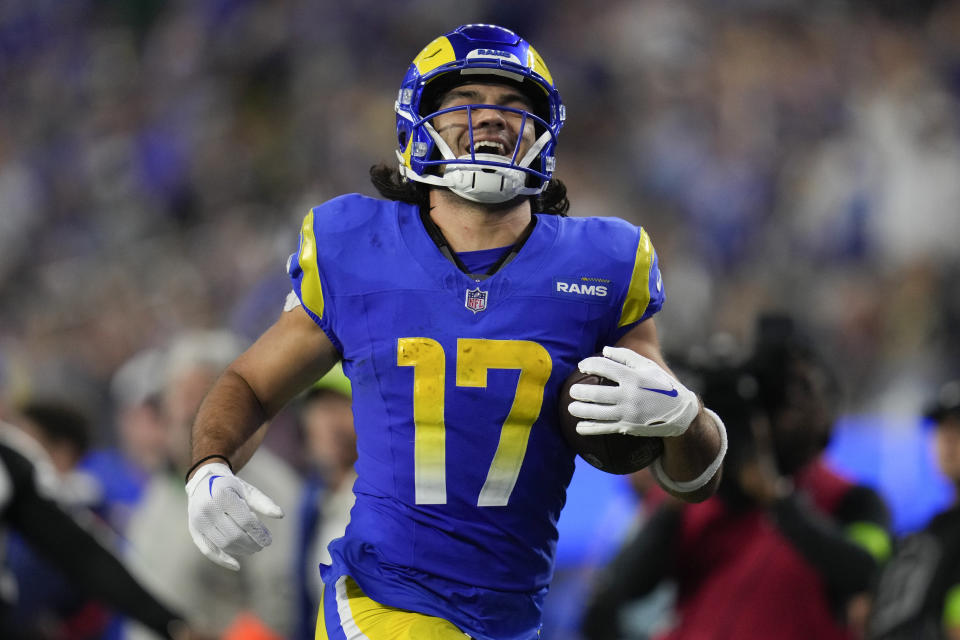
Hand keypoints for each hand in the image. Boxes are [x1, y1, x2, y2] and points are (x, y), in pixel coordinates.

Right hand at [185, 462, 282, 570]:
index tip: (269, 541)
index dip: (259, 533)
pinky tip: (237, 566)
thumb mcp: (247, 490)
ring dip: (240, 550)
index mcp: (223, 496)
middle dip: (251, 543)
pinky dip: (222, 560)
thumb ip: (264, 502)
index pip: (245, 520)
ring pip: (223, 543)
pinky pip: (208, 550)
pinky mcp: (194, 531)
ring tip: (252, 549)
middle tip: (262, 546)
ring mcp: (198, 521)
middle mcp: (208, 509)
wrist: (203, 483)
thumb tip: (281, 515)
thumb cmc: (231, 487)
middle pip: (234, 534)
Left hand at [568, 346, 698, 437]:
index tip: (581, 366)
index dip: (589, 365)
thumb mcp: (648, 366)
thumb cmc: (661, 385)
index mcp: (633, 377)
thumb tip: (605, 350)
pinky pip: (604, 429)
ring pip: (597, 413)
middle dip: (579, 392)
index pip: (605, 367)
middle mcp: (629, 395)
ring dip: (580, 410)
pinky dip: (589, 429)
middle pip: (597, 393)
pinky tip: (578, 428)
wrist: (680, 413)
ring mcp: (628, 413)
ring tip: (571, 408)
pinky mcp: (628, 427)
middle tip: (571, 391)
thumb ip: (626, 357)